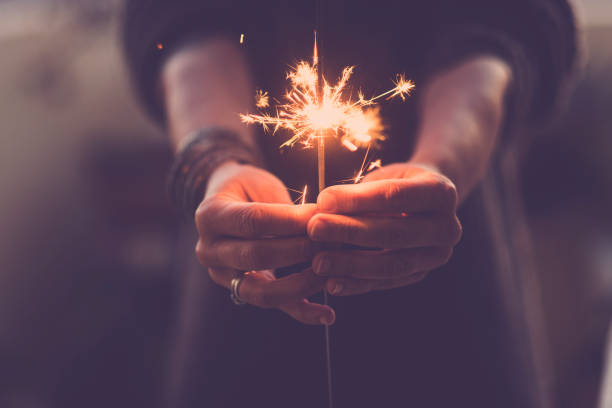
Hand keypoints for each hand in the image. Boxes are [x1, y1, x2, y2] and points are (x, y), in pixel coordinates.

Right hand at [195, 162, 334, 324]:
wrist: (229, 202)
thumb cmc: (250, 189)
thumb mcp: (261, 186)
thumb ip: (284, 207)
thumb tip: (322, 221)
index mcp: (210, 216)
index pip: (252, 221)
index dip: (289, 220)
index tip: (320, 216)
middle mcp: (208, 250)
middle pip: (256, 256)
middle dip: (298, 250)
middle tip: (331, 242)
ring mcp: (222, 275)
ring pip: (262, 291)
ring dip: (302, 284)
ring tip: (331, 273)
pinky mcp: (240, 291)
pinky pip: (273, 306)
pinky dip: (302, 312)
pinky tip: (327, 314)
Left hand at [307, 163, 461, 295]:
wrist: (425, 203)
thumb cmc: (396, 184)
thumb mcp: (382, 177)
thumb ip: (358, 193)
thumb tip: (323, 207)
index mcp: (442, 192)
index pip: (395, 196)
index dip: (357, 199)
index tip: (323, 199)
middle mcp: (447, 227)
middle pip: (394, 232)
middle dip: (350, 231)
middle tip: (314, 228)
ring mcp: (437, 255)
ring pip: (392, 264)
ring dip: (352, 264)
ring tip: (318, 261)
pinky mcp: (421, 274)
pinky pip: (386, 283)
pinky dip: (357, 285)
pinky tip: (332, 283)